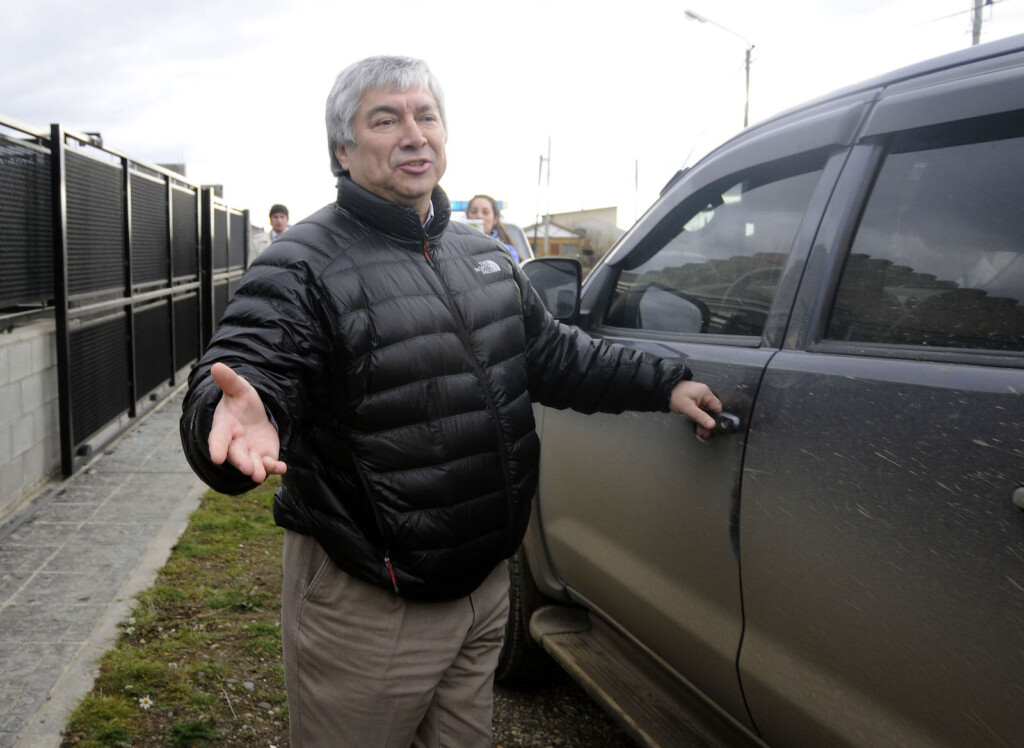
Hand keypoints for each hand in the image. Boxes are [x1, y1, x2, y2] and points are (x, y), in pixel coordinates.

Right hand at [208, 362, 286, 482]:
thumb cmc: (241, 402)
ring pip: (252, 463)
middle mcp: (235, 444)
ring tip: (260, 476)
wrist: (255, 414)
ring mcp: (250, 452)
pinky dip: (275, 467)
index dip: (217, 448)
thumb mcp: (238, 389)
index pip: (218, 439)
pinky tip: (282, 468)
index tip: (216, 458)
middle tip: (247, 469)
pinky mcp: (265, 456)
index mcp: (224, 428)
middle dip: (242, 462)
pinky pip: (269, 464)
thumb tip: (217, 366)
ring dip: (257, 469)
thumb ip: (229, 381)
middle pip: (236, 455)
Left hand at [669, 380, 722, 439]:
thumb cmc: (674, 396)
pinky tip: (696, 422)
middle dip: (708, 421)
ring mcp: (698, 395)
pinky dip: (699, 415)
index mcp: (705, 393)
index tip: (711, 427)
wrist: (662, 390)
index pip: (717, 407)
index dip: (715, 418)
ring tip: (700, 429)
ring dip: (703, 419)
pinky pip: (700, 408)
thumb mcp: (688, 408)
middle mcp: (703, 393)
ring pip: (705, 410)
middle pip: (711, 409)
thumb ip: (701, 417)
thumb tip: (712, 424)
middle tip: (704, 431)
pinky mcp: (694, 398)